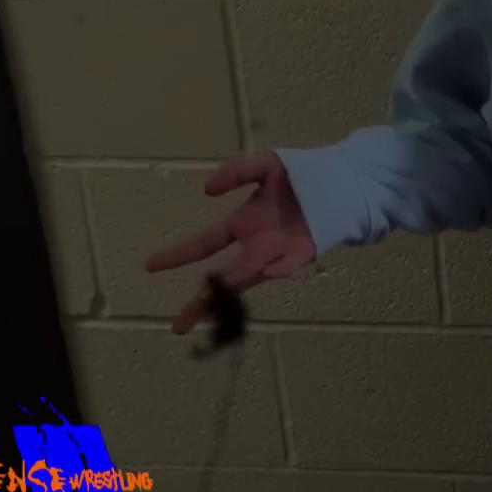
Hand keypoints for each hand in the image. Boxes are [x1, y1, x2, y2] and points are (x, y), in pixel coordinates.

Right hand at [145, 153, 314, 335]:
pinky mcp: (305, 252)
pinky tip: (266, 270)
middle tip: (178, 324)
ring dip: (232, 287)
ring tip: (208, 301)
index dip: (178, 255)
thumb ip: (236, 172)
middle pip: (223, 277)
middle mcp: (257, 245)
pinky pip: (290, 263)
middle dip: (201, 300)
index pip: (205, 245)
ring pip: (250, 276)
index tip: (150, 266)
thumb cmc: (300, 177)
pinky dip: (280, 267)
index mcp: (243, 226)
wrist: (342, 181)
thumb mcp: (263, 167)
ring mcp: (280, 252)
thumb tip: (207, 190)